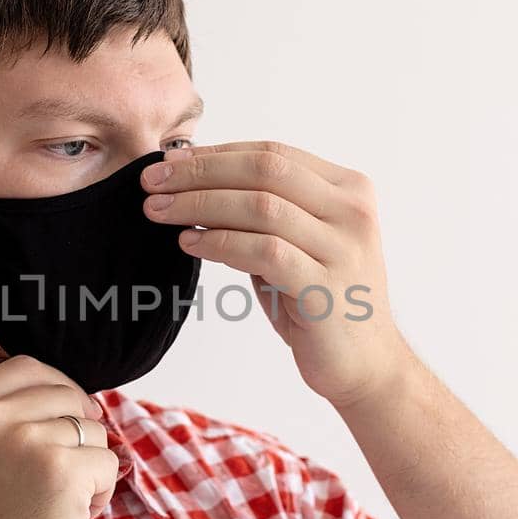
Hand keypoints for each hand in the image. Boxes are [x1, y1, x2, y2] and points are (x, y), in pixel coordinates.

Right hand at [0, 356, 118, 518]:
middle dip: (79, 429)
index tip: (66, 421)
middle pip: (65, 393)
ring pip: (92, 428)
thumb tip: (69, 393)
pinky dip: (102, 492)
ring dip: (90, 465)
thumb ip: (1, 420)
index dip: (58, 390)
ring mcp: (23, 441)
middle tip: (63, 475)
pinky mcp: (62, 469)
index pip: (27, 368)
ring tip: (59, 504)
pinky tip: (72, 518)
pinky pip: (109, 462)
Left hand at [141, 139, 415, 412]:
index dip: (215, 154)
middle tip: (151, 182)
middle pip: (264, 170)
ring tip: (159, 211)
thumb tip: (191, 180)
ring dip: (200, 205)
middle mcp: (352, 211)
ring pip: (261, 206)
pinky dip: (220, 243)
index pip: (272, 154)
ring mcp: (343, 249)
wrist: (365, 365)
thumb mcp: (296, 243)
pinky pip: (264, 252)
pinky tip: (189, 243)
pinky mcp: (326, 287)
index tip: (168, 162)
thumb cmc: (320, 301)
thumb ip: (261, 211)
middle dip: (200, 172)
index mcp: (348, 189)